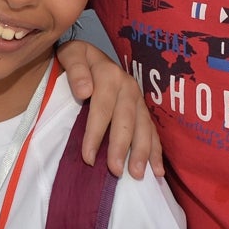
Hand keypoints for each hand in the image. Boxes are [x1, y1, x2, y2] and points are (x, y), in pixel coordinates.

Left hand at [56, 39, 162, 178]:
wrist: (88, 53)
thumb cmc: (76, 58)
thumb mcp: (71, 54)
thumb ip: (75, 70)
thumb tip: (85, 91)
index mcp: (109, 74)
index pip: (102, 108)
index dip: (95, 134)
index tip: (88, 158)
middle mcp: (128, 86)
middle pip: (126, 120)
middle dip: (122, 147)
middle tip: (116, 171)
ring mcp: (138, 98)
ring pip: (143, 127)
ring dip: (143, 152)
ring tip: (138, 175)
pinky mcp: (142, 108)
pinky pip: (152, 130)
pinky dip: (156, 150)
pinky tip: (157, 170)